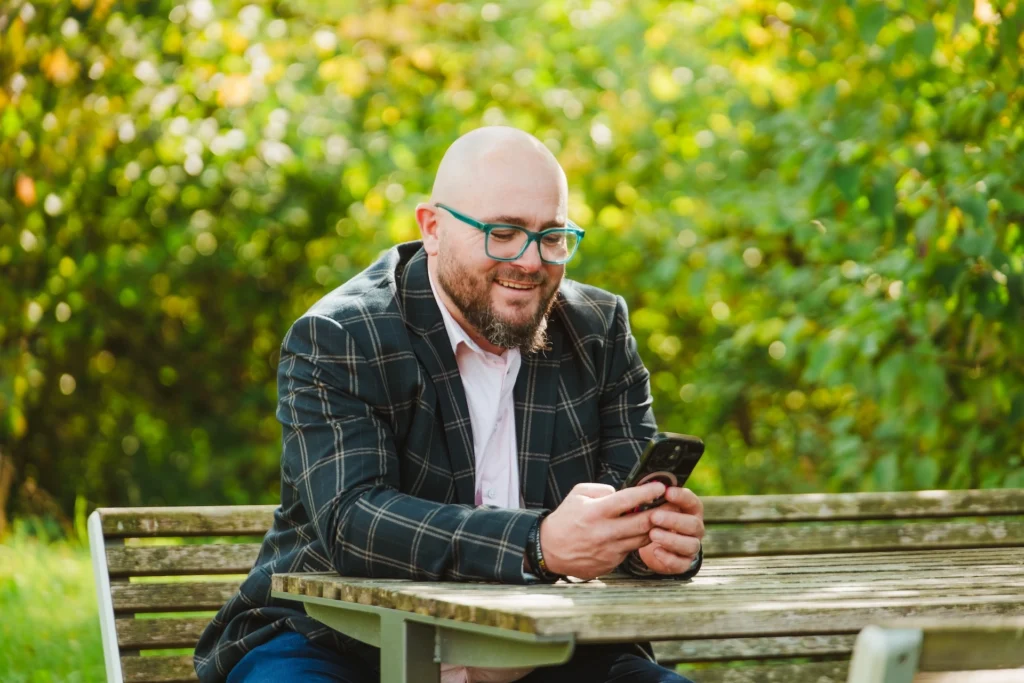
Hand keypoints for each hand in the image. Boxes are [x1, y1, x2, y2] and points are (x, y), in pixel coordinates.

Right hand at [538, 482, 664, 579]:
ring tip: (660, 519)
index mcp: (596, 512)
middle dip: (661, 512)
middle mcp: (605, 532)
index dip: (648, 492)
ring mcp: (609, 551)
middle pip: (643, 523)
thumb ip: (601, 489)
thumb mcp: (577, 494)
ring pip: (642, 539)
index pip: (628, 500)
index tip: (661, 486)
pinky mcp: (610, 563)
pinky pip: (630, 550)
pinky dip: (635, 541)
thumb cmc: (565, 519)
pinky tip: (637, 534)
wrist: (549, 549)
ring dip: (653, 529)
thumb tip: (622, 492)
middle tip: (671, 504)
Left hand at [636, 487, 703, 574]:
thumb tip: (641, 486)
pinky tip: (655, 551)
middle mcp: (695, 529)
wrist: (656, 545)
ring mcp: (691, 547)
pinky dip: (669, 558)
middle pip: (693, 524)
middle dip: (674, 520)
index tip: (667, 492)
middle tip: (654, 517)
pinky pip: (681, 563)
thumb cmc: (656, 519)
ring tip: (652, 534)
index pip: (692, 502)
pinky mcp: (684, 563)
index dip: (682, 497)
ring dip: (671, 539)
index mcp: (690, 511)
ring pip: (690, 545)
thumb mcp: (655, 506)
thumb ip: (653, 497)